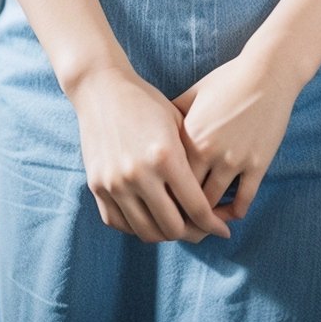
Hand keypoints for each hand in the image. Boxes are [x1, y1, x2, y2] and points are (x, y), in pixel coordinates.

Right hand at [69, 64, 231, 244]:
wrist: (101, 88)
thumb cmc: (145, 102)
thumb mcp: (177, 123)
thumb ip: (191, 161)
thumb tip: (210, 199)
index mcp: (165, 156)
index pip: (196, 208)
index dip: (214, 224)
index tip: (223, 230)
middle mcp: (139, 174)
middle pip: (173, 228)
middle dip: (193, 233)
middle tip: (200, 228)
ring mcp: (115, 183)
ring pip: (146, 232)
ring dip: (165, 234)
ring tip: (176, 225)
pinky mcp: (96, 186)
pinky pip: (119, 224)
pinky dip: (137, 226)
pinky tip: (149, 217)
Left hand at [173, 47, 301, 220]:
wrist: (267, 73)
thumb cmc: (227, 81)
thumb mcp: (193, 94)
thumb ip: (172, 117)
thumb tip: (153, 134)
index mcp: (187, 135)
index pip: (166, 178)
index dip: (162, 195)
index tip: (160, 203)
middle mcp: (207, 151)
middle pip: (186, 197)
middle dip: (181, 213)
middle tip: (179, 221)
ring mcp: (233, 160)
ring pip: (213, 204)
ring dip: (207, 217)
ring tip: (203, 220)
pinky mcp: (257, 165)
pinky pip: (243, 201)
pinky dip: (235, 212)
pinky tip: (230, 212)